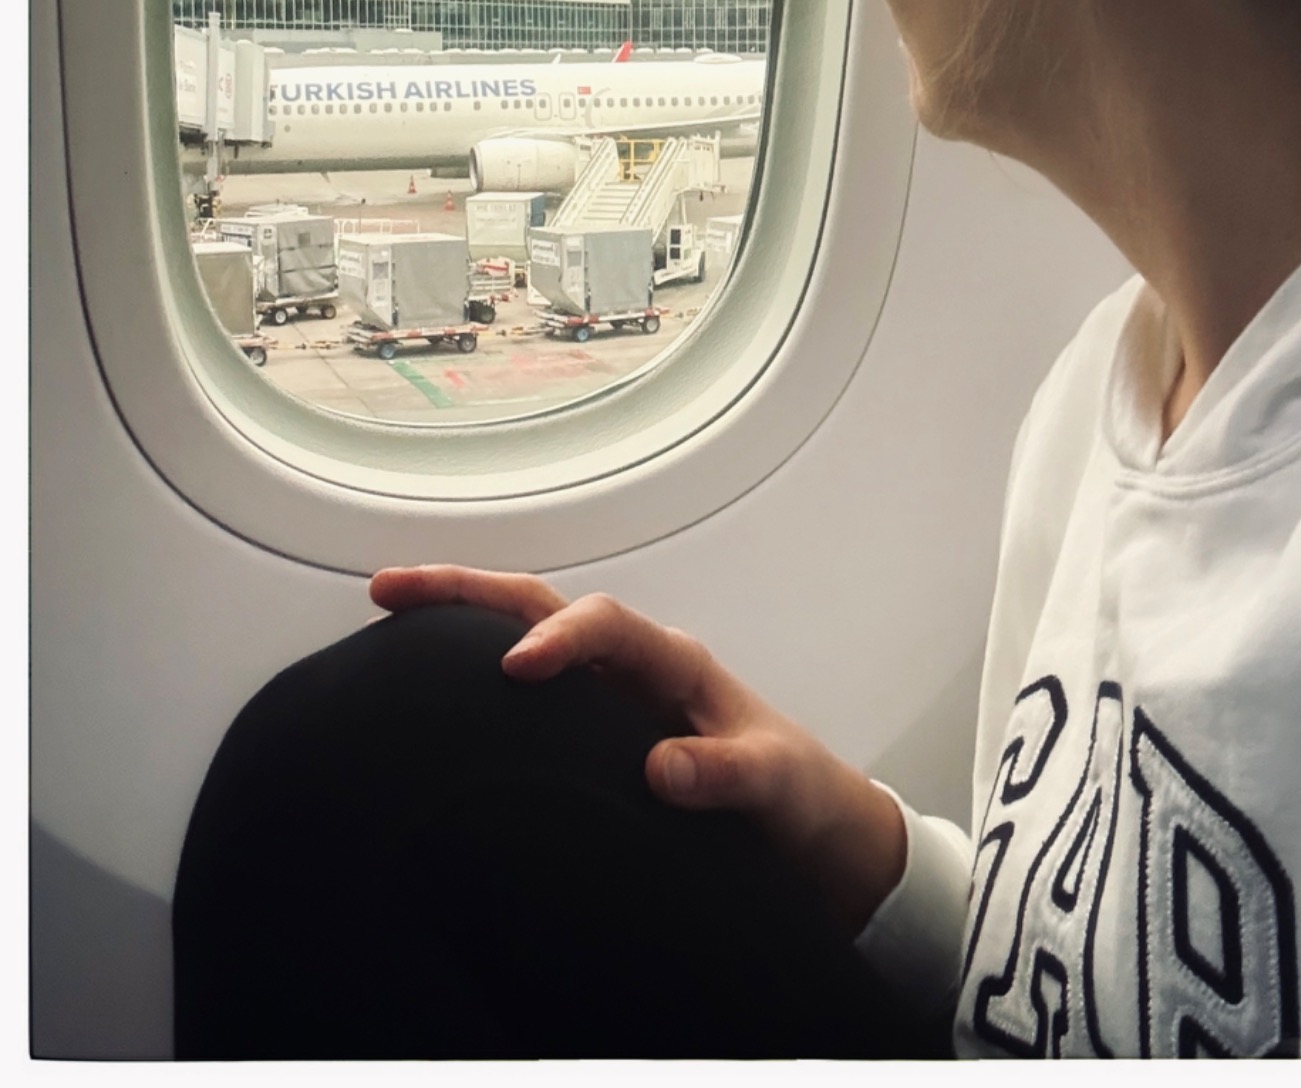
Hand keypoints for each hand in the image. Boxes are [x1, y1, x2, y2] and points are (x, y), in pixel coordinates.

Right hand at [369, 565, 906, 936]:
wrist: (805, 822)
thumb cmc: (791, 794)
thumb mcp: (773, 787)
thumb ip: (726, 776)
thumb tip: (662, 768)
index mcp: (676, 664)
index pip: (609, 625)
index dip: (563, 637)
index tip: (517, 668)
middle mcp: (633, 662)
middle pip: (542, 602)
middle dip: (469, 589)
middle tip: (391, 588)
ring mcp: (606, 690)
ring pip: (521, 628)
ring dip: (457, 614)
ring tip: (384, 606)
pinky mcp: (588, 724)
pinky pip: (522, 685)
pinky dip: (469, 663)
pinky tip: (419, 680)